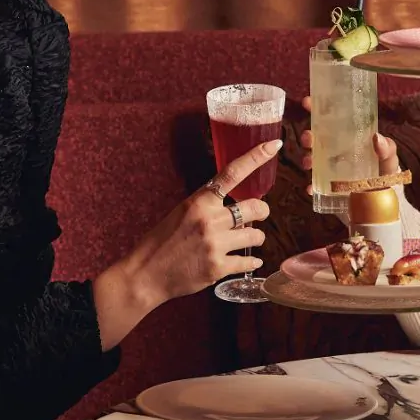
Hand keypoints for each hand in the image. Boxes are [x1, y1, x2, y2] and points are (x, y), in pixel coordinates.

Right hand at [110, 139, 277, 310]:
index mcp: (200, 201)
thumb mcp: (182, 212)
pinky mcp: (218, 267)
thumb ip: (208, 206)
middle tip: (259, 215)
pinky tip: (247, 261)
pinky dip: (250, 262)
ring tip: (244, 241)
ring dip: (255, 237)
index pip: (232, 173)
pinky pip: (249, 261)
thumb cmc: (162, 241)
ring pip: (257, 235)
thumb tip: (238, 208)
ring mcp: (215, 244)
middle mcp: (210, 220)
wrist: (146, 273)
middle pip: (256, 207)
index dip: (256, 157)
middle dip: (262, 211)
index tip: (274, 145)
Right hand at [298, 96, 399, 194]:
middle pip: (315, 138)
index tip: (308, 102)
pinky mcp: (327, 185)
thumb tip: (376, 137)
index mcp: (347, 136)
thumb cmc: (384, 169)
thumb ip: (387, 148)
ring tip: (309, 162)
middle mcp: (334, 149)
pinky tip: (311, 187)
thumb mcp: (388, 156)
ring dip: (307, 158)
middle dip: (307, 136)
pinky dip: (311, 185)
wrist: (383, 195)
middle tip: (309, 138)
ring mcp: (329, 167)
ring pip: (311, 159)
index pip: (329, 119)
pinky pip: (316, 184)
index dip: (316, 109)